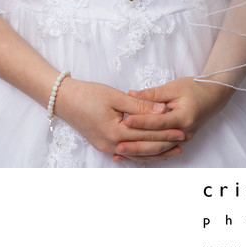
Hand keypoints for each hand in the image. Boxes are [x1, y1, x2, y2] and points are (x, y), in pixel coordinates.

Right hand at [54, 78, 185, 158]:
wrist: (63, 99)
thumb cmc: (88, 94)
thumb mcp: (115, 96)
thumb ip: (139, 105)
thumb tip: (162, 110)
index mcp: (115, 132)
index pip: (146, 134)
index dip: (165, 132)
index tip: (181, 129)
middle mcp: (111, 145)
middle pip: (144, 147)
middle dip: (164, 144)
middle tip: (182, 140)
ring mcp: (106, 147)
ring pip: (136, 153)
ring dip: (155, 151)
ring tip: (172, 149)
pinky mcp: (103, 145)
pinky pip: (127, 151)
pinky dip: (141, 151)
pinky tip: (150, 150)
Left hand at [113, 77, 232, 162]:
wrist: (212, 96)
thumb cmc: (194, 88)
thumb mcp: (173, 87)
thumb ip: (152, 93)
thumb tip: (131, 94)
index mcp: (184, 117)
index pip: (159, 123)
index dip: (142, 122)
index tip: (126, 121)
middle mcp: (184, 133)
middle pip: (157, 142)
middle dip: (137, 145)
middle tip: (118, 146)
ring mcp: (182, 140)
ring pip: (158, 150)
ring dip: (139, 153)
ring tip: (121, 154)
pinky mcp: (178, 142)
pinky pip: (161, 150)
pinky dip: (147, 153)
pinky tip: (132, 155)